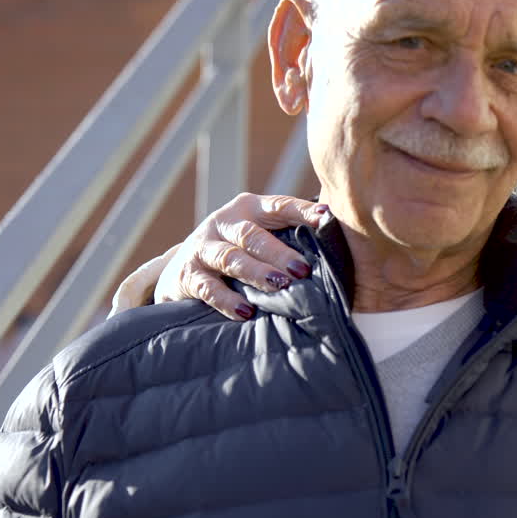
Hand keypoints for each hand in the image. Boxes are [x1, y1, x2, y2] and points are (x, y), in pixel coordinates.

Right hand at [155, 193, 326, 319]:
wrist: (181, 271)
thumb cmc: (236, 252)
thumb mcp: (258, 237)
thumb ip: (288, 237)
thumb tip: (336, 249)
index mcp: (249, 209)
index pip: (279, 206)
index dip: (301, 211)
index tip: (325, 219)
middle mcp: (224, 223)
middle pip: (252, 234)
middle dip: (278, 252)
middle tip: (302, 269)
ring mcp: (203, 247)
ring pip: (230, 258)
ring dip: (255, 272)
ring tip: (278, 286)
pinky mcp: (188, 275)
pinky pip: (208, 287)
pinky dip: (227, 300)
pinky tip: (245, 311)